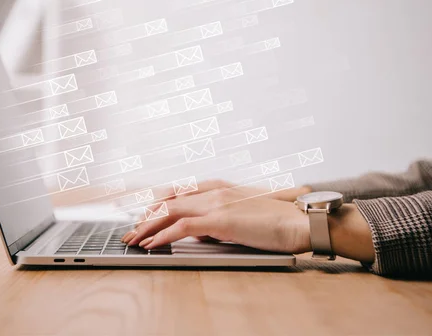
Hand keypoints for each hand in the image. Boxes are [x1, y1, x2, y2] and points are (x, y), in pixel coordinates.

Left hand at [124, 185, 311, 253]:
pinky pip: (182, 227)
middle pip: (169, 200)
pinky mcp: (220, 220)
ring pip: (170, 210)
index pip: (178, 192)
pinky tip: (151, 245)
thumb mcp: (242, 215)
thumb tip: (200, 231)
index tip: (145, 217)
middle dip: (146, 216)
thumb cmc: (276, 220)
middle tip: (132, 231)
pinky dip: (162, 235)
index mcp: (219, 186)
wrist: (299, 221)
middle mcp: (214, 190)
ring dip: (148, 226)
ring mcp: (216, 203)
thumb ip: (218, 218)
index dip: (157, 204)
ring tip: (134, 240)